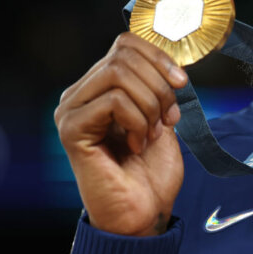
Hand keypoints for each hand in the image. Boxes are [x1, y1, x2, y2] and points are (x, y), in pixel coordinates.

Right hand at [54, 32, 187, 235]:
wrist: (143, 210)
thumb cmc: (151, 169)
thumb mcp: (161, 115)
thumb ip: (157, 84)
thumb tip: (169, 58)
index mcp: (99, 87)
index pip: (125, 43)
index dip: (159, 56)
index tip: (181, 83)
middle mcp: (79, 94)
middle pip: (124, 55)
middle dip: (159, 85)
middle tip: (167, 118)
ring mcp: (71, 110)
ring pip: (119, 73)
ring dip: (150, 103)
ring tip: (151, 133)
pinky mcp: (71, 129)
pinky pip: (114, 101)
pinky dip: (137, 120)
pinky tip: (136, 144)